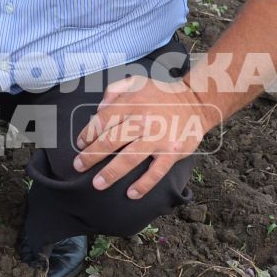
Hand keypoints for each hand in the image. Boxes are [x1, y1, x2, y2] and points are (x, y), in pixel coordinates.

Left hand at [72, 75, 216, 199]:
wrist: (197, 102)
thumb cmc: (161, 95)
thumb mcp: (136, 82)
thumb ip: (113, 91)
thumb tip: (97, 110)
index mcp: (132, 103)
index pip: (102, 121)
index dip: (87, 135)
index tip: (80, 145)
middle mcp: (143, 120)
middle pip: (111, 141)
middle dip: (91, 156)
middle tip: (78, 167)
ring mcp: (158, 138)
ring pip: (129, 159)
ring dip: (111, 173)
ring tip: (97, 184)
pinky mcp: (172, 152)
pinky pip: (156, 172)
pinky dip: (144, 185)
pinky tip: (131, 194)